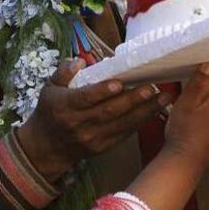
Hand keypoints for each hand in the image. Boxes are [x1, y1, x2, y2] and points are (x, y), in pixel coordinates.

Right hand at [17, 58, 170, 181]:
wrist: (45, 149)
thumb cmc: (49, 111)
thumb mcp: (49, 88)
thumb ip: (63, 72)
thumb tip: (80, 60)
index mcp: (66, 106)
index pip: (86, 99)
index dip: (102, 92)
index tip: (119, 83)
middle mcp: (80, 124)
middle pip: (109, 112)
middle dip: (132, 100)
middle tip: (151, 87)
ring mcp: (93, 138)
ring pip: (121, 124)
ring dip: (144, 111)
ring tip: (163, 98)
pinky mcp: (103, 147)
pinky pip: (124, 134)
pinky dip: (139, 122)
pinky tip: (154, 111)